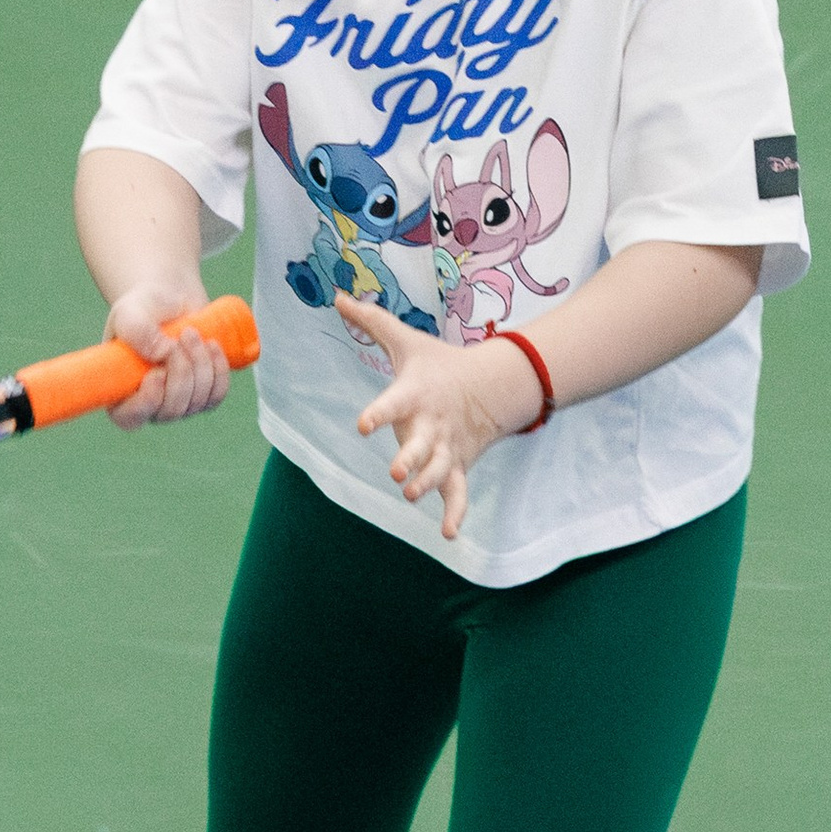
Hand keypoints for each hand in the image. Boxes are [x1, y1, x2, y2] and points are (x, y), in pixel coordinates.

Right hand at [104, 280, 234, 430]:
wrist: (170, 300)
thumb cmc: (143, 308)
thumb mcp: (130, 312)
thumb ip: (137, 331)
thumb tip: (162, 354)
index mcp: (120, 391)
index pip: (129, 418)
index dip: (147, 403)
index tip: (157, 372)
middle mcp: (148, 405)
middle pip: (170, 411)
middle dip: (181, 372)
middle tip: (183, 335)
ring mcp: (177, 403)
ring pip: (196, 403)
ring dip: (200, 364)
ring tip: (192, 333)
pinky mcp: (202, 395)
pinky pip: (216, 395)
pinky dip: (218, 370)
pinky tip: (212, 346)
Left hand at [339, 296, 542, 538]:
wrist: (493, 384)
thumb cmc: (438, 364)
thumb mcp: (407, 341)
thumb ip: (371, 321)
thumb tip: (337, 297)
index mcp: (415, 394)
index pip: (393, 403)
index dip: (377, 413)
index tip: (362, 425)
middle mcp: (432, 424)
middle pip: (421, 445)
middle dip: (410, 459)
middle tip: (396, 472)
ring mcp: (447, 447)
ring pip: (439, 470)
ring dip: (427, 484)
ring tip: (411, 495)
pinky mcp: (458, 464)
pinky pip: (458, 492)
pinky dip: (455, 512)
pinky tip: (447, 534)